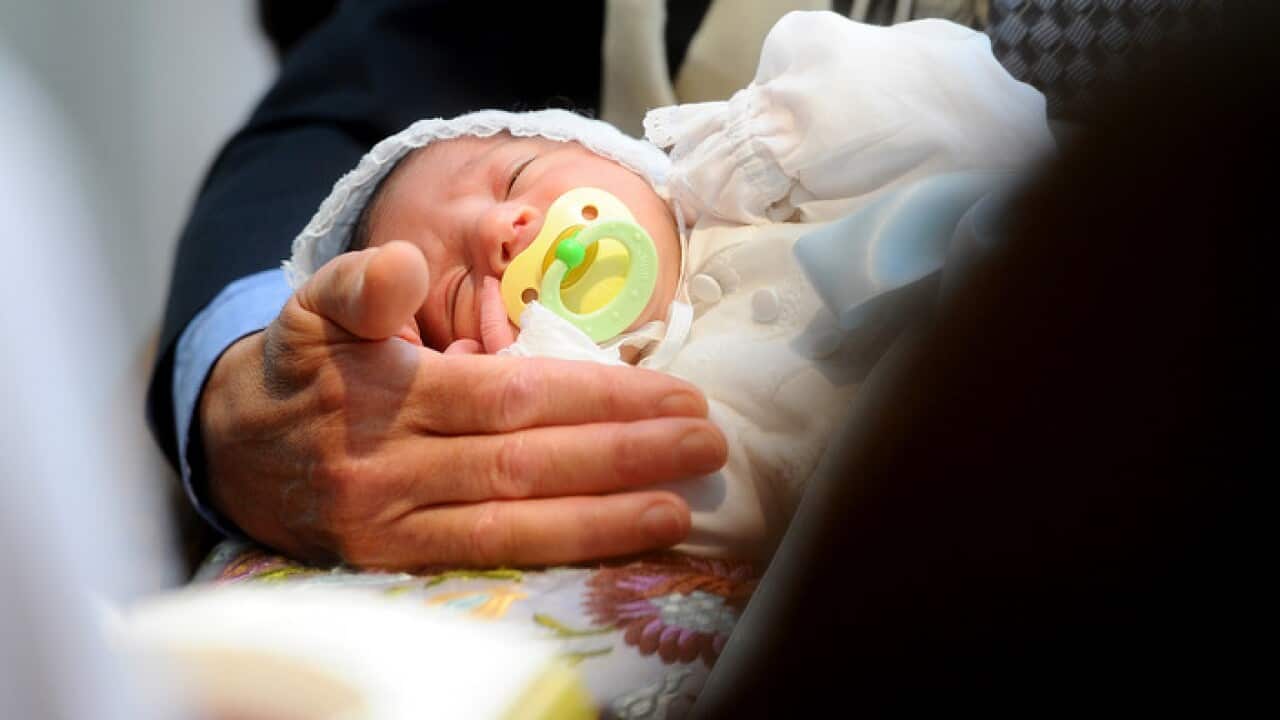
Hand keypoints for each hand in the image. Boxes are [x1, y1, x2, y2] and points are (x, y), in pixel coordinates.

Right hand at [198, 242, 725, 568]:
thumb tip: (405, 263)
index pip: (511, 396)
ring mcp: (392, 523)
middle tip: (705, 443)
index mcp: (385, 393)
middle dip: (623, 454)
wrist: (231, 450)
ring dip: (607, 514)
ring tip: (682, 504)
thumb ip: (359, 283)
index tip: (673, 393)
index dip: (597, 397)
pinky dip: (559, 551)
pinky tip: (619, 541)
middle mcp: (391, 466)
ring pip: (515, 520)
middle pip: (527, 461)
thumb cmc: (299, 371)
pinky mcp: (392, 562)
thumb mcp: (313, 308)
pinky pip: (488, 557)